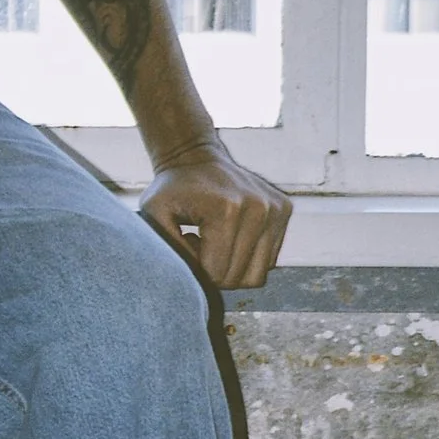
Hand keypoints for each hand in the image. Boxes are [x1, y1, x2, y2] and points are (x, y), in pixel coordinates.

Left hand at [137, 134, 289, 292]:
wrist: (195, 157)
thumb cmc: (172, 190)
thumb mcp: (154, 216)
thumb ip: (169, 251)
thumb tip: (194, 281)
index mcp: (227, 210)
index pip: (217, 274)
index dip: (197, 268)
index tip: (188, 241)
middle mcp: (258, 208)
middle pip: (239, 278)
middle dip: (215, 271)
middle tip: (200, 242)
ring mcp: (275, 208)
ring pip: (258, 275)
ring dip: (233, 267)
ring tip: (216, 241)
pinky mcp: (284, 209)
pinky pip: (268, 260)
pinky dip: (248, 256)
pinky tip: (232, 235)